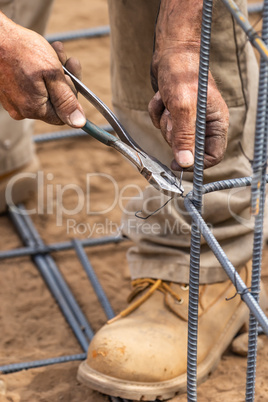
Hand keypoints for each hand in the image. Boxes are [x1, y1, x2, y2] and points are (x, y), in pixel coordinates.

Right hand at [0, 13, 85, 127]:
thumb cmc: (22, 50)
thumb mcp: (52, 74)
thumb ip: (66, 100)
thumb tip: (79, 123)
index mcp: (34, 109)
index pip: (63, 116)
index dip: (71, 97)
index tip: (71, 76)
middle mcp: (22, 111)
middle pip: (55, 103)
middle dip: (64, 81)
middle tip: (68, 60)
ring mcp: (14, 102)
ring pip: (45, 92)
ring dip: (55, 72)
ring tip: (56, 51)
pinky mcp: (9, 92)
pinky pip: (31, 87)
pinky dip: (40, 72)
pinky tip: (43, 55)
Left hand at [149, 46, 228, 169]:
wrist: (170, 50)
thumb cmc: (183, 73)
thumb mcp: (184, 108)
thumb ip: (185, 137)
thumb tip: (185, 164)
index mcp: (216, 123)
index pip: (213, 155)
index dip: (197, 163)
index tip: (179, 165)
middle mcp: (203, 122)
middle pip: (186, 147)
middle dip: (174, 133)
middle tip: (172, 116)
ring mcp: (187, 117)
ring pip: (171, 135)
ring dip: (164, 119)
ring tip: (168, 101)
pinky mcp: (173, 111)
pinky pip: (160, 123)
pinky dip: (157, 111)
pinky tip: (161, 97)